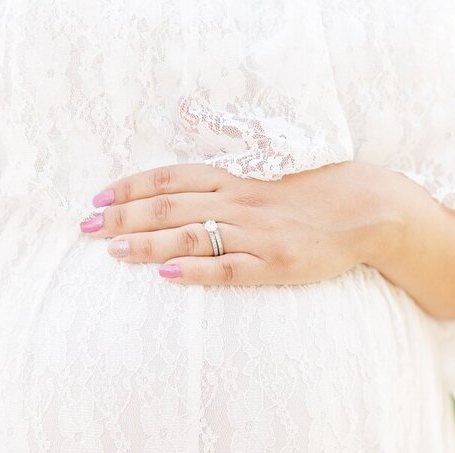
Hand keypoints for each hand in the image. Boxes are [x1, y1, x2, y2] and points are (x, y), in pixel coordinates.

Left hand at [79, 161, 401, 285]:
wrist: (369, 209)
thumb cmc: (316, 194)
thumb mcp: (268, 177)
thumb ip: (228, 182)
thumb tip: (185, 190)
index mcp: (236, 179)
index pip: (170, 179)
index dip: (130, 188)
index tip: (97, 200)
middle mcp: (240, 202)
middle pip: (169, 207)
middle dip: (123, 218)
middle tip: (85, 230)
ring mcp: (257, 234)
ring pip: (191, 236)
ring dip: (147, 243)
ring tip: (112, 252)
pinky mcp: (276, 265)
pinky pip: (227, 269)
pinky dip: (193, 271)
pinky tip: (164, 274)